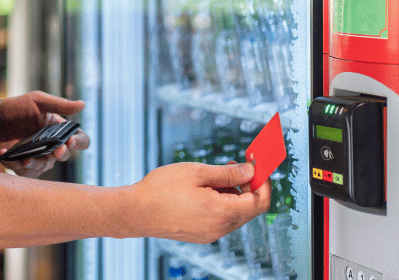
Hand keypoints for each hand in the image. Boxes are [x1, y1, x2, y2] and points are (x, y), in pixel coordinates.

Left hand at [0, 91, 89, 177]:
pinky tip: (5, 154)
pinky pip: (25, 172)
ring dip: (36, 163)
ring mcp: (37, 157)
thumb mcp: (37, 101)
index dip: (79, 142)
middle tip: (57, 151)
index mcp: (58, 130)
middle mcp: (51, 145)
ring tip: (26, 159)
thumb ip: (59, 105)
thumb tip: (82, 105)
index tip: (70, 141)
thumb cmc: (16, 108)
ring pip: (44, 167)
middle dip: (61, 154)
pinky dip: (15, 164)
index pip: (79, 139)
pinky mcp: (22, 165)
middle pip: (64, 156)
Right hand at [127, 161, 270, 242]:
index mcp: (223, 212)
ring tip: (211, 177)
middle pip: (250, 208)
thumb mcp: (197, 172)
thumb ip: (228, 173)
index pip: (260, 200)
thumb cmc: (160, 191)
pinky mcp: (201, 234)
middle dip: (247, 185)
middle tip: (234, 165)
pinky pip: (221, 218)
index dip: (263, 181)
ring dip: (232, 194)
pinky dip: (221, 203)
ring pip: (235, 213)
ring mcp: (210, 234)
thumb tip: (250, 171)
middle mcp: (220, 228)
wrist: (135, 212)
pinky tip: (203, 190)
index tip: (257, 166)